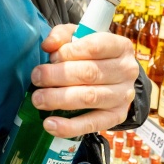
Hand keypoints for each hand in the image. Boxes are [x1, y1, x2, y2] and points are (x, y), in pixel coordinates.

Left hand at [31, 23, 138, 137]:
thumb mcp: (80, 40)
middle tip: (36, 78)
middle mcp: (126, 71)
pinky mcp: (115, 118)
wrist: (115, 84)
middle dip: (57, 76)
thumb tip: (48, 45)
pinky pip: (90, 124)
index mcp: (120, 47)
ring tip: (38, 99)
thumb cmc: (93, 58)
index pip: (95, 47)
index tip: (51, 57)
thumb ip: (63, 36)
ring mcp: (123, 96)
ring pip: (88, 98)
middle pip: (89, 73)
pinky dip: (68, 127)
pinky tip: (49, 124)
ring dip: (58, 99)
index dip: (69, 52)